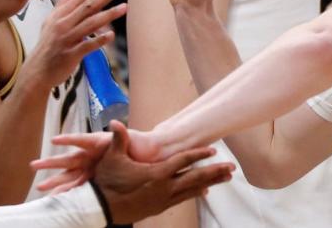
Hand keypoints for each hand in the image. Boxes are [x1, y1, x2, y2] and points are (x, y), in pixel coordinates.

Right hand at [22, 0, 127, 90]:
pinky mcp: (70, 54)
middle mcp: (64, 22)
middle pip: (89, 4)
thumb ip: (63, 3)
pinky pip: (86, 45)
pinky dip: (99, 40)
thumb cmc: (47, 45)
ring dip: (108, 15)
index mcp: (62, 13)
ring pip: (90, 23)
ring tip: (125, 7)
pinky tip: (112, 35)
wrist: (36, 71)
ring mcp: (67, 38)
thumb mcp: (50, 21)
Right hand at [33, 126, 163, 191]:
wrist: (148, 155)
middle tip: (33, 167)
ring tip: (41, 189)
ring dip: (56, 182)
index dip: (68, 139)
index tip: (54, 139)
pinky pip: (80, 188)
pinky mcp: (96, 178)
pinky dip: (70, 191)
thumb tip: (114, 122)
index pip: (80, 141)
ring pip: (71, 176)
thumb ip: (119, 133)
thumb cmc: (136, 145)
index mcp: (97, 144)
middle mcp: (92, 156)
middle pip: (69, 160)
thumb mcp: (128, 138)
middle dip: (51, 165)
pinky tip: (59, 198)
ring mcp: (92, 168)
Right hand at [92, 121, 232, 223]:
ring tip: (227, 178)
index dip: (199, 155)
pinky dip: (195, 193)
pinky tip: (204, 191)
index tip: (214, 150)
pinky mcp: (159, 208)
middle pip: (196, 178)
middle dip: (215, 172)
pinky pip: (183, 199)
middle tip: (233, 168)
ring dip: (210, 183)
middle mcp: (164, 188)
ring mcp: (163, 200)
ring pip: (193, 190)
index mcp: (156, 174)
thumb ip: (118, 139)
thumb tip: (114, 122)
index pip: (183, 161)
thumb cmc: (105, 182)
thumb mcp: (111, 158)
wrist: (99, 209)